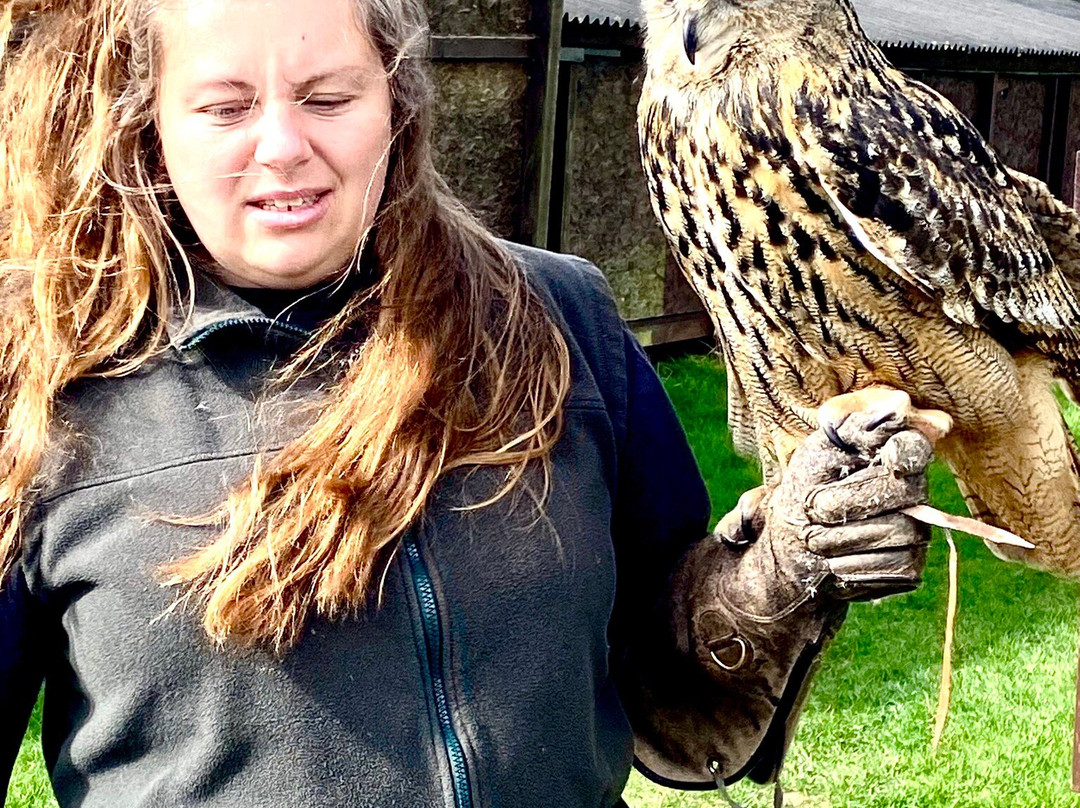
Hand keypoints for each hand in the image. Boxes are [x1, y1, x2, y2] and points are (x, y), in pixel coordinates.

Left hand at [721, 399, 933, 616]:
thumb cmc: (807, 485)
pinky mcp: (909, 565)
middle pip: (904, 491)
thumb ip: (852, 425)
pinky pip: (895, 567)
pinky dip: (853, 565)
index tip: (889, 459)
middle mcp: (914, 490)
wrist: (792, 541)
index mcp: (892, 454)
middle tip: (812, 507)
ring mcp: (917, 530)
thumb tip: (897, 402)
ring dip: (843, 538)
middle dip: (847, 502)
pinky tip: (833, 560)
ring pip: (899, 533)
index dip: (906, 452)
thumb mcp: (818, 450)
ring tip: (814, 537)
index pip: (916, 447)